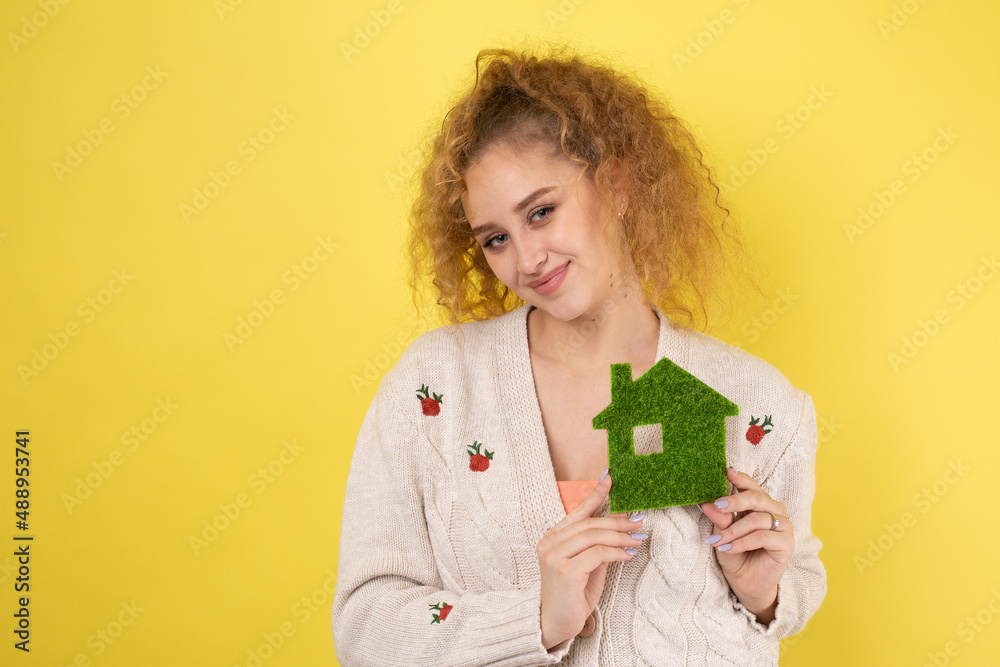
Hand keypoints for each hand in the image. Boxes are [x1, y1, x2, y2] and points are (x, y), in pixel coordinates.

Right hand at [536, 473, 646, 648]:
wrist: (554, 624)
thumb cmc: (571, 595)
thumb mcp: (587, 566)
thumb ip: (596, 546)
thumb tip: (620, 529)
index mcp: (553, 537)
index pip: (578, 511)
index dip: (595, 494)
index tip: (610, 479)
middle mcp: (550, 543)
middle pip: (590, 524)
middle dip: (617, 521)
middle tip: (637, 522)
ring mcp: (554, 556)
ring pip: (594, 536)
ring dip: (620, 536)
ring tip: (637, 538)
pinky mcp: (564, 570)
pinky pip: (597, 554)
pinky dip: (616, 552)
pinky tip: (628, 555)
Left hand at [697, 466, 792, 614]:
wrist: (745, 583)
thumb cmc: (735, 555)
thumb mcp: (722, 535)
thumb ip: (720, 519)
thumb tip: (707, 504)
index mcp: (760, 505)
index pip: (752, 487)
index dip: (741, 478)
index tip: (727, 471)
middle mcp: (774, 512)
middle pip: (757, 498)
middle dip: (735, 501)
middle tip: (717, 505)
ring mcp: (783, 527)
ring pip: (758, 518)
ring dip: (734, 530)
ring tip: (717, 541)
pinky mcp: (787, 543)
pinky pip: (763, 536)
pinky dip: (743, 542)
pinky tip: (729, 548)